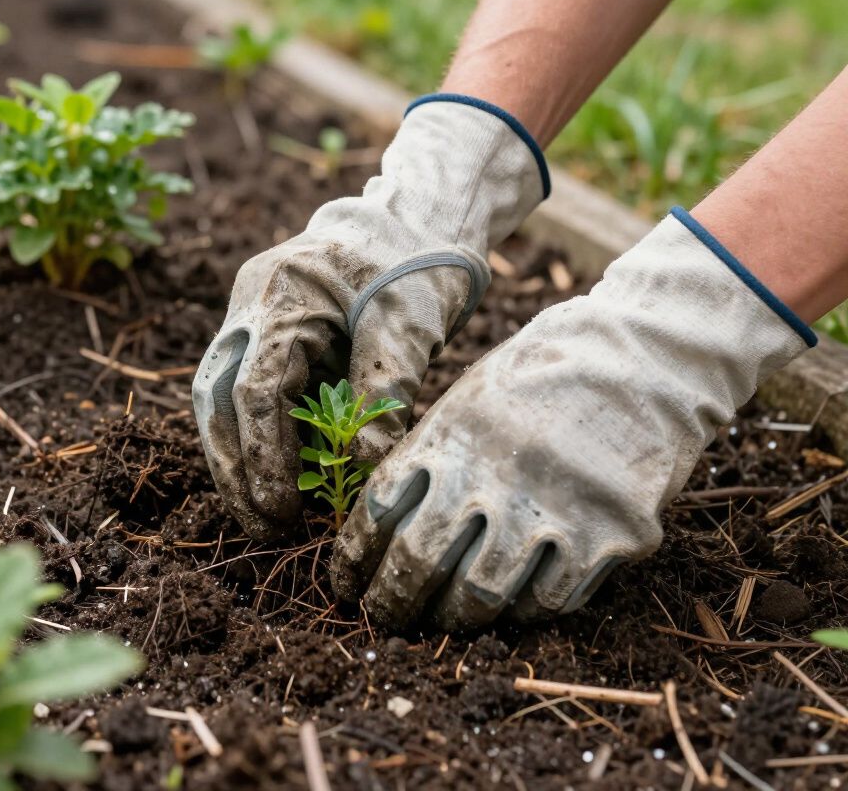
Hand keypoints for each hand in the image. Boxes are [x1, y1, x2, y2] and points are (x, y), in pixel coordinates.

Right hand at [192, 95, 548, 538]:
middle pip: (216, 395)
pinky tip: (279, 475)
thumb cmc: (413, 266)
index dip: (264, 453)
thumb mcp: (408, 325)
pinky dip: (259, 434)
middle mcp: (252, 304)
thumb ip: (383, 391)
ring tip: (266, 514)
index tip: (283, 507)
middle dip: (234, 467)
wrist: (410, 219)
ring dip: (238, 457)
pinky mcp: (265, 330)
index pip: (256, 387)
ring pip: (220, 395)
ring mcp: (251, 314)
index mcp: (283, 293)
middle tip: (262, 526)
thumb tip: (363, 470)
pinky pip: (245, 388)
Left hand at [331, 209, 814, 629]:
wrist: (640, 361)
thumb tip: (383, 528)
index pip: (379, 509)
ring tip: (444, 623)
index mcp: (451, 435)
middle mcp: (493, 475)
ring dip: (454, 620)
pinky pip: (549, 601)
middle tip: (384, 620)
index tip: (344, 583)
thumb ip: (431, 456)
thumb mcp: (469, 399)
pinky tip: (512, 607)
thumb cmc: (543, 378)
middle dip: (392, 603)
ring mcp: (552, 508)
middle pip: (421, 562)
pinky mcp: (608, 538)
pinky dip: (522, 614)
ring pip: (481, 595)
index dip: (354, 557)